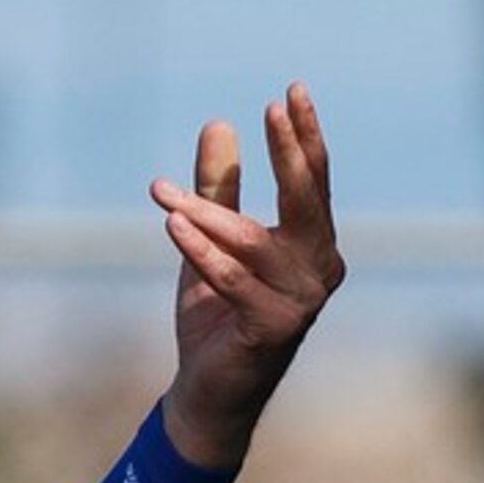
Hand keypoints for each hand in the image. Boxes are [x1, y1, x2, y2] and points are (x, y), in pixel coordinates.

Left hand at [150, 83, 344, 469]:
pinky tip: (173, 225)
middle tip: (271, 110)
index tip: (290, 91)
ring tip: (164, 195)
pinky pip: (233, 280)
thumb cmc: (217, 316)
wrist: (207, 390)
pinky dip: (202, 252)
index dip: (303, 138)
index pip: (314, 183)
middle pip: (307, 201)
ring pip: (254, 241)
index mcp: (313, 247)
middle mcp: (319, 271)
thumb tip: (218, 124)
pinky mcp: (274, 330)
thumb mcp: (211, 239)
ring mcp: (302, 303)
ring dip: (207, 214)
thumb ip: (217, 188)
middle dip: (289, 153)